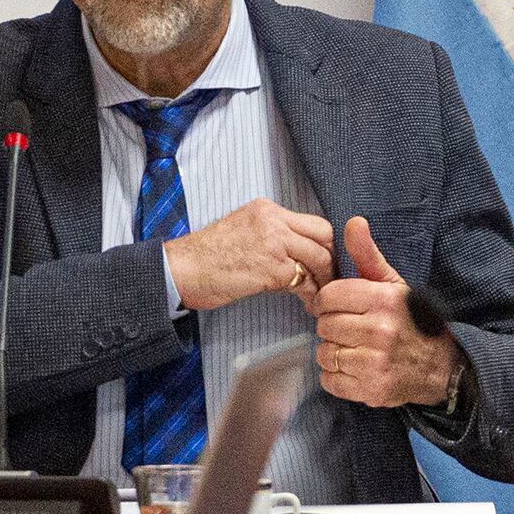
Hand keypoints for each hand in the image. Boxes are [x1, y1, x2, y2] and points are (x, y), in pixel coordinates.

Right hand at [165, 198, 333, 311]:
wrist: (182, 270)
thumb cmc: (205, 257)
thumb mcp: (241, 230)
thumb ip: (269, 234)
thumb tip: (295, 254)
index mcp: (266, 209)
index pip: (312, 221)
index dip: (323, 243)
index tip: (324, 260)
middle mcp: (273, 221)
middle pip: (324, 234)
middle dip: (331, 258)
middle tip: (329, 278)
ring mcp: (274, 243)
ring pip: (319, 257)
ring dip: (324, 280)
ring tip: (319, 295)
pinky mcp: (271, 269)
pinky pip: (304, 281)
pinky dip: (309, 295)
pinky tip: (306, 303)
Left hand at [314, 217, 456, 409]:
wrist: (441, 367)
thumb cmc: (411, 320)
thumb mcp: (393, 284)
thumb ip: (367, 254)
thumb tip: (352, 221)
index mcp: (384, 300)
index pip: (328, 297)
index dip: (331, 302)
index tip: (344, 308)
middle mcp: (380, 331)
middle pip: (324, 326)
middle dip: (333, 327)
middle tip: (352, 330)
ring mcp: (376, 363)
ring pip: (325, 354)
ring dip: (335, 353)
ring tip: (355, 349)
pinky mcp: (373, 390)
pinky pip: (330, 381)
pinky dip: (337, 377)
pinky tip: (355, 368)